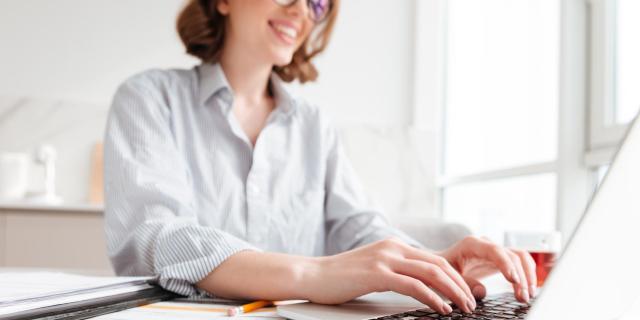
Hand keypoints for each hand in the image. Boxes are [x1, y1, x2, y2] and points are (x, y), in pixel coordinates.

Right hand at [305, 238, 476, 313]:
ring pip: (431, 272)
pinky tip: (441, 309)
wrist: (312, 275)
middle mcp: (393, 248)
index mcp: (395, 246)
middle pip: (438, 264)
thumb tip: (420, 287)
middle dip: (460, 285)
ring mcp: (385, 259)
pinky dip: (432, 298)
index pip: (434, 259)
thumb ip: (396, 272)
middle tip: (472, 303)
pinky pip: (413, 285)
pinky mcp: (377, 274)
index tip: (467, 293)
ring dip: (453, 291)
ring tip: (464, 308)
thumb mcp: (374, 269)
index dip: (455, 277)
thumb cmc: (341, 278)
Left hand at [436, 236, 537, 302]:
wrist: (442, 263)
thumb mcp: (449, 276)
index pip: (494, 250)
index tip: (514, 281)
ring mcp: (495, 250)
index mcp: (472, 244)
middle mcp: (486, 244)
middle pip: (511, 255)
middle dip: (520, 277)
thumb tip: (482, 292)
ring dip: (527, 276)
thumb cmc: (444, 268)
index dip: (506, 265)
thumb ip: (464, 282)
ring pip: (519, 257)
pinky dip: (526, 274)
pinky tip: (527, 290)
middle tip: (522, 297)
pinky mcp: (501, 258)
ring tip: (527, 296)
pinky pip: (519, 262)